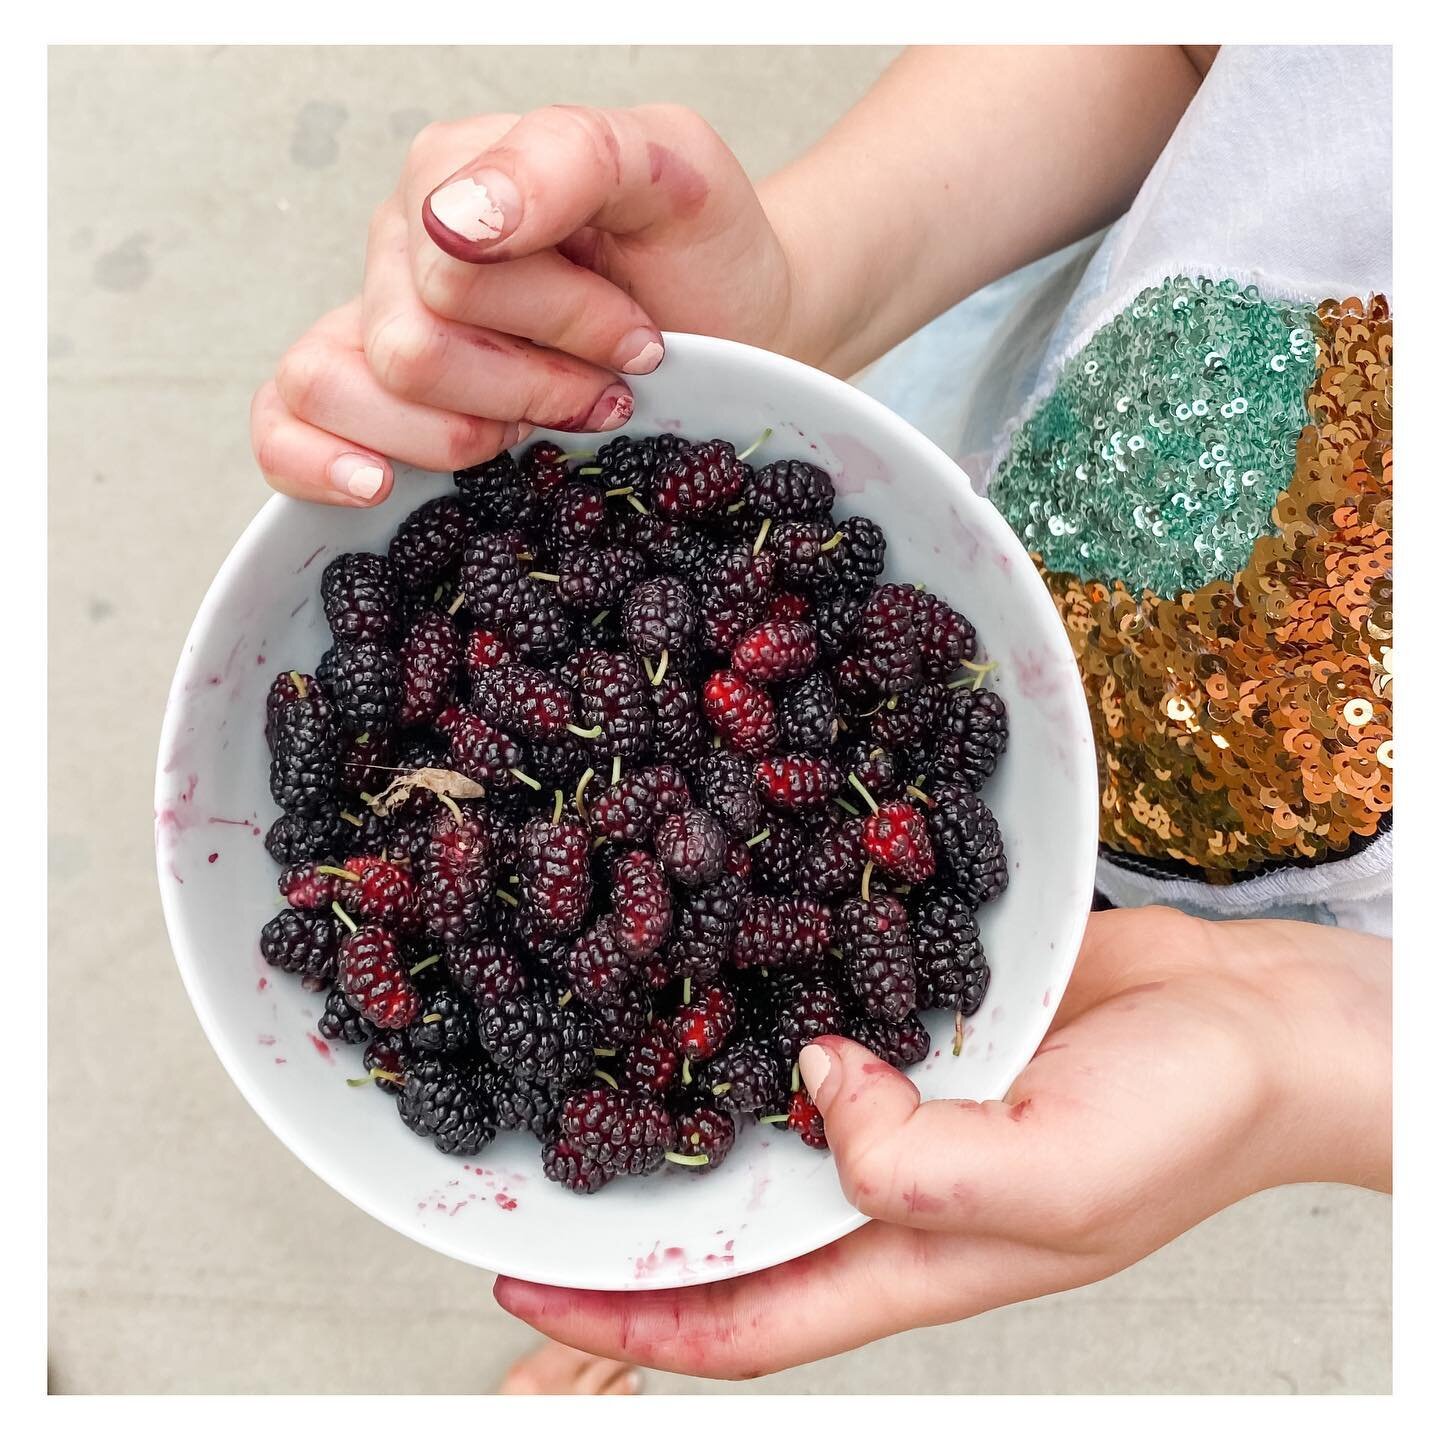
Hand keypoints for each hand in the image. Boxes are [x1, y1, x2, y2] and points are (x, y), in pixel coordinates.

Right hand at [251, 105, 792, 504]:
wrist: (729, 323)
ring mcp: (370, 322)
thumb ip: (567, 157)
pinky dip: (315, 461)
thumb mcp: (672, 169)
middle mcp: (400, 245)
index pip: (456, 273)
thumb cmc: (697, 253)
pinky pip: (279, 424)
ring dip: (455, 435)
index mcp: (456, 172)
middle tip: (605, 392)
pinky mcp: (365, 401)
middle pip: (407, 349)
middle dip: (528, 388)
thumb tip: (453, 216)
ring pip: (337, 386)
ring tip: (533, 432)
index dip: (557, 324)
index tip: (641, 343)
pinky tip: (378, 486)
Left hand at [492, 906, 1390, 1378]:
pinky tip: (703, 985)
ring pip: (762, 1129)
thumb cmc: (1185, 1122)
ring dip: (675, 1122)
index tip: (523, 1292)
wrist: (1254, 1019)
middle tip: (516, 1219)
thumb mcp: (1059, 1179)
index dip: (628, 1317)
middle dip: (625, 1242)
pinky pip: (815, 1028)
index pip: (740, 1318)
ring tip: (574, 1094)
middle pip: (730, 1234)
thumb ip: (924, 1165)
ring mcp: (902, 1099)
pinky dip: (752, 1021)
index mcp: (912, 1256)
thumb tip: (812, 1089)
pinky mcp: (921, 1021)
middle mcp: (890, 1184)